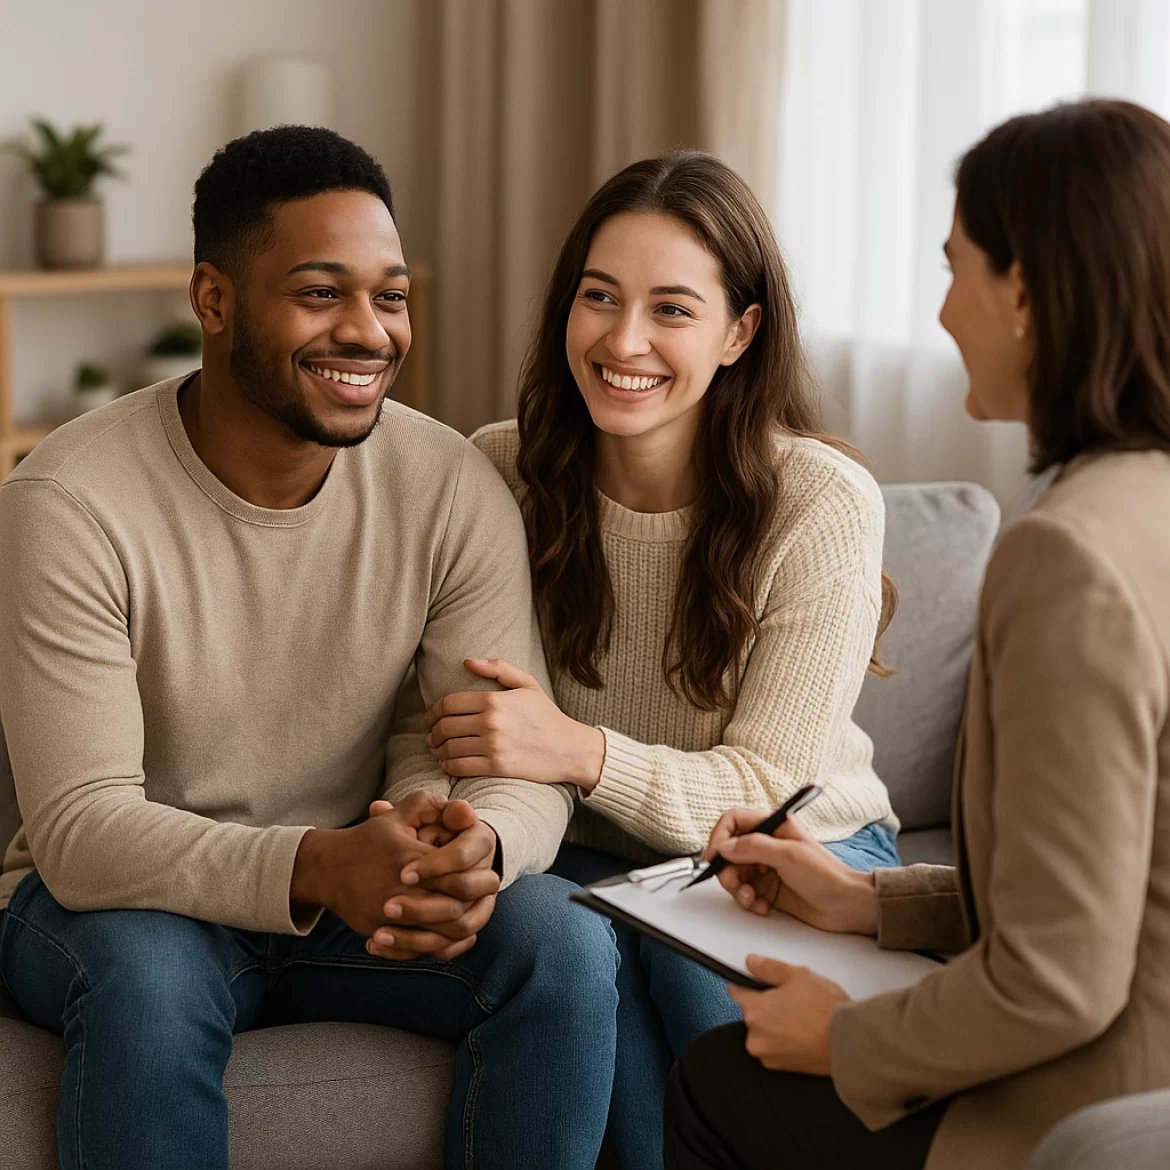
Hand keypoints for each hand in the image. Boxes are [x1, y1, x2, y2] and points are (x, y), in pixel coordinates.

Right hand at [291, 794, 498, 960]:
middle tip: (486, 897)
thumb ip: (432, 806)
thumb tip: (466, 810)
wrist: (327, 868)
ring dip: (462, 928)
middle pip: (454, 910)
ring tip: (472, 914)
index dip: (477, 877)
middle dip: (476, 904)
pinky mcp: (381, 934)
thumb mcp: (399, 815)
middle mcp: (400, 892)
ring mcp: (389, 917)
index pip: (458, 877)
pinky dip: (440, 946)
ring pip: (440, 936)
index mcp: (410, 860)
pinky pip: (419, 950)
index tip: (487, 872)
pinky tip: (453, 934)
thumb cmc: (370, 839)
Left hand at [425, 657, 605, 788]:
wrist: (569, 749)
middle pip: (445, 726)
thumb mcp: (528, 684)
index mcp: (494, 700)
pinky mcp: (496, 767)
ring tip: (438, 750)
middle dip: (433, 731)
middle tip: (432, 735)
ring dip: (438, 750)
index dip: (433, 711)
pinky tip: (448, 763)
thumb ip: (498, 669)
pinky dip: (447, 765)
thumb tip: (467, 661)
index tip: (431, 717)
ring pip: (449, 748)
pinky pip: (459, 767)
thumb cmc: (547, 716)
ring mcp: (493, 746)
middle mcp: (491, 722)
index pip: (449, 704)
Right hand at [704, 807, 878, 934]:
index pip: (734, 821)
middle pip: (729, 852)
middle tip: (735, 885)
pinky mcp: (768, 889)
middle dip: (728, 871)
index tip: (714, 856)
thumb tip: (725, 846)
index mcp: (773, 827)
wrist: (847, 906)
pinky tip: (763, 907)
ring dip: (738, 889)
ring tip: (752, 900)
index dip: (720, 836)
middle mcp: (767, 845)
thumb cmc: (828, 875)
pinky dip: (749, 902)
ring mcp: (767, 868)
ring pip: (735, 874)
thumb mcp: (789, 855)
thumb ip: (754, 847)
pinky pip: (745, 893)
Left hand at [730, 956, 848, 1074]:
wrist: (850, 1043)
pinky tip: (803, 1032)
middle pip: (753, 1013)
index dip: (749, 983)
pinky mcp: (781, 1069)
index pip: (737, 991)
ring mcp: (768, 1056)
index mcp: (755, 1011)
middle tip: (792, 999)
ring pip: (764, 1031)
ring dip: (775, 1025)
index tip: (760, 983)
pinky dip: (785, 1040)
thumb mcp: (798, 975)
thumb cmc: (826, 1010)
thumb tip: (751, 963)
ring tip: (802, 1017)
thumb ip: (769, 968)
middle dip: (767, 1005)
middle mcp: (755, 1037)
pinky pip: (776, 1047)